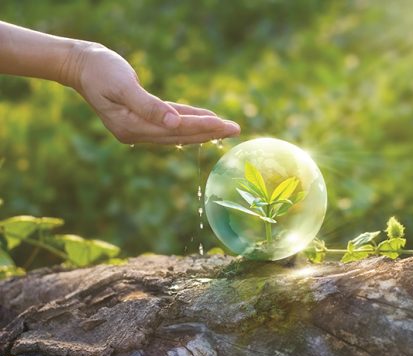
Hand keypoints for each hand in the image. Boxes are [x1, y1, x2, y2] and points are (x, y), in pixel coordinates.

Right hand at [67, 43, 239, 143]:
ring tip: (226, 127)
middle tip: (236, 129)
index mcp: (131, 127)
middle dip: (209, 133)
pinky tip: (205, 120)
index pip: (175, 130)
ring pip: (177, 132)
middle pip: (180, 136)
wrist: (81, 65)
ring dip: (202, 129)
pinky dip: (187, 121)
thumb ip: (148, 106)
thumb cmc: (100, 70)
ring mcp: (137, 129)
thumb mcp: (123, 85)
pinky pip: (169, 123)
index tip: (224, 126)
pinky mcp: (139, 120)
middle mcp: (135, 133)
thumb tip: (174, 124)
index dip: (201, 128)